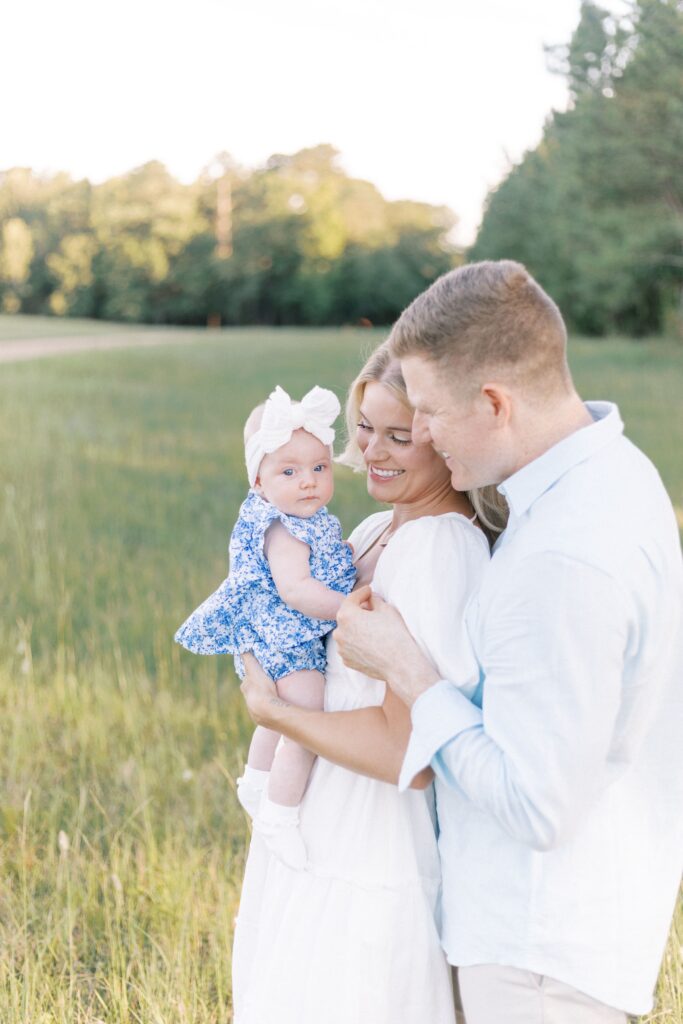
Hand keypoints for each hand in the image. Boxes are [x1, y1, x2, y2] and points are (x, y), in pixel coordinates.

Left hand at [240, 653, 285, 727]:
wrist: (268, 710)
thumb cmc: (261, 688)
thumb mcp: (254, 669)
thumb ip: (248, 658)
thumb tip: (240, 647)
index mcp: (245, 687)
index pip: (246, 680)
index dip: (251, 677)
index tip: (256, 675)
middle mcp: (247, 700)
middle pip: (250, 692)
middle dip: (256, 689)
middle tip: (265, 685)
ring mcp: (254, 711)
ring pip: (256, 703)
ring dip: (262, 700)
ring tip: (271, 698)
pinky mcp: (261, 719)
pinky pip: (264, 712)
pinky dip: (268, 709)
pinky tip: (274, 708)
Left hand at [334, 587, 439, 706]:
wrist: (400, 665)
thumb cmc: (394, 635)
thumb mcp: (387, 609)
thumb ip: (374, 600)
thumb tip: (371, 599)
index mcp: (346, 615)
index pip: (352, 598)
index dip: (362, 593)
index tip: (369, 591)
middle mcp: (339, 632)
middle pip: (348, 616)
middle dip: (359, 611)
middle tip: (373, 609)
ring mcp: (342, 648)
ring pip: (348, 632)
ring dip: (357, 628)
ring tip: (373, 629)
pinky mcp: (347, 661)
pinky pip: (350, 646)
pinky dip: (357, 643)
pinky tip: (371, 643)